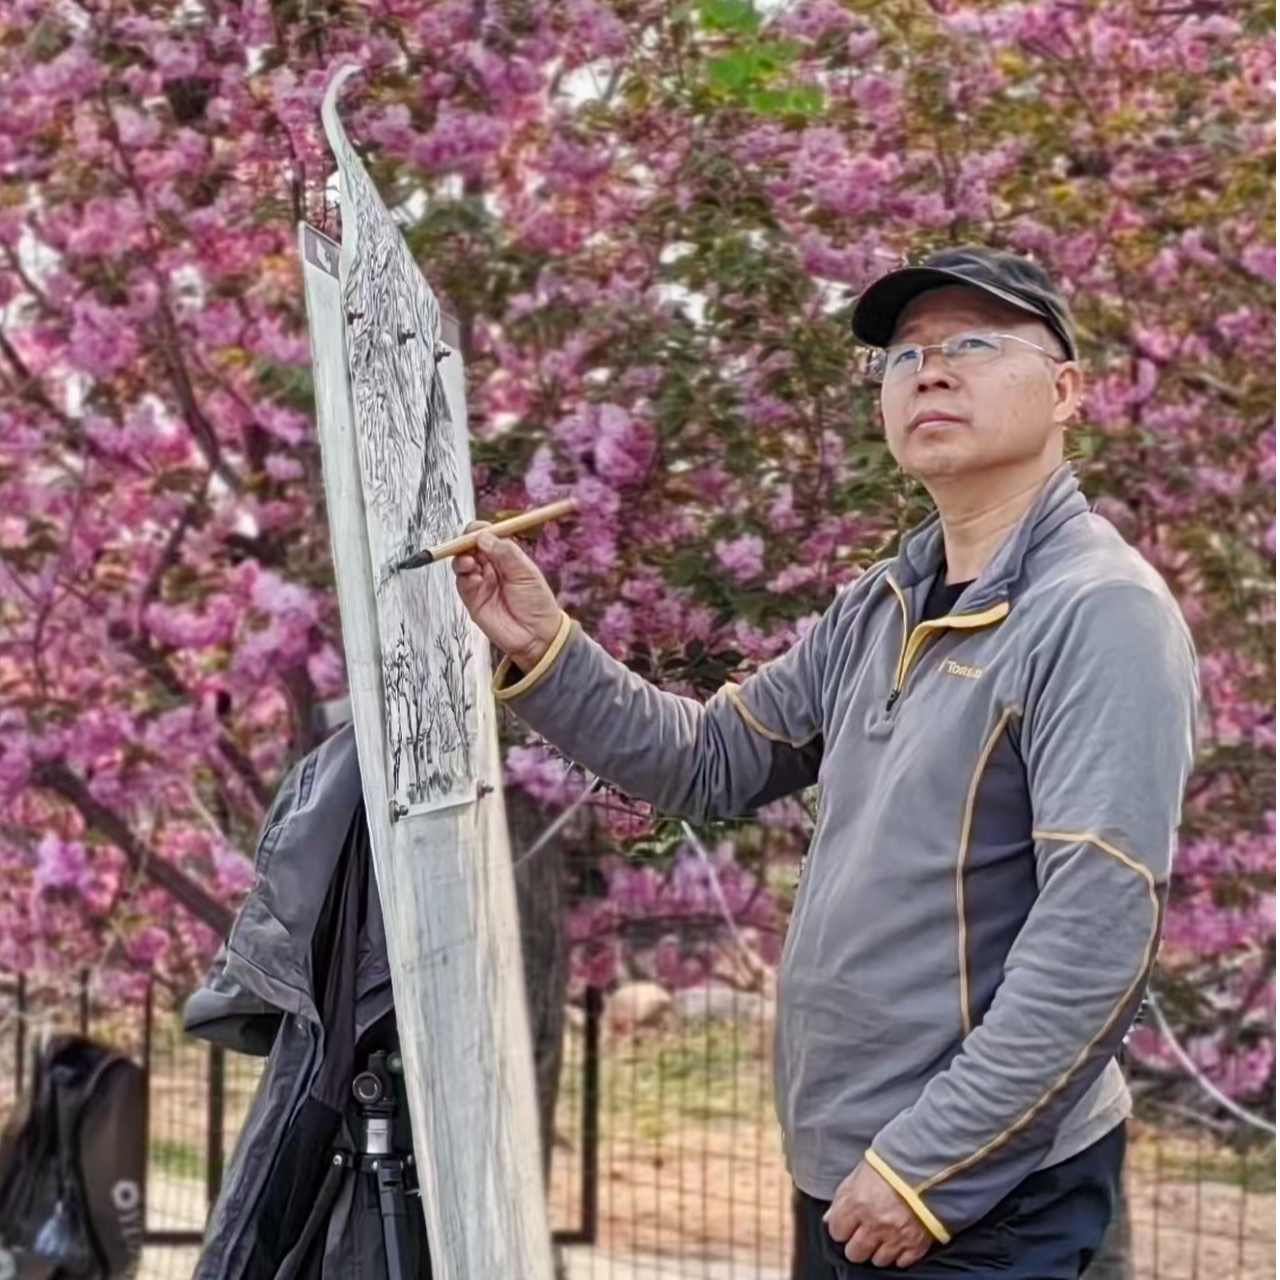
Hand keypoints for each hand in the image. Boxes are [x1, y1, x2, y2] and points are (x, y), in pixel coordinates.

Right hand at [451, 521, 563, 671]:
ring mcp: (481, 582)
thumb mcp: (526, 573)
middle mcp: (491, 567)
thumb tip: (483, 536)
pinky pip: (462, 582)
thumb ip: (506, 553)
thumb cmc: (537, 603)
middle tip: (467, 543)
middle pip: (470, 547)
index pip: (488, 536)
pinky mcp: (472, 599)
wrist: (536, 636)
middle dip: (466, 542)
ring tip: (469, 562)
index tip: (476, 530)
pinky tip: (472, 576)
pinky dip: (463, 576)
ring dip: (462, 558)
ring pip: (462, 562)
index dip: (480, 531)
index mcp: (506, 556)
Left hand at [824, 1162, 931, 1268]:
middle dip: (856, 1244)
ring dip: (878, 1250)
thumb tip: (829, 1218)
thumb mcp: (860, 1172)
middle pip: (855, 1253)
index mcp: (856, 1204)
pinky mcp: (916, 1244)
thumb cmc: (891, 1163)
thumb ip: (843, 1197)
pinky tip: (899, 1241)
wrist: (927, 1164)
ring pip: (878, 1261)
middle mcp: (874, 1224)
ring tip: (883, 1236)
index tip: (846, 1224)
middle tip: (863, 1234)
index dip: (841, 1228)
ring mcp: (896, 1237)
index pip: (837, 1232)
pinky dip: (900, 1254)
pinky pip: (902, 1262)